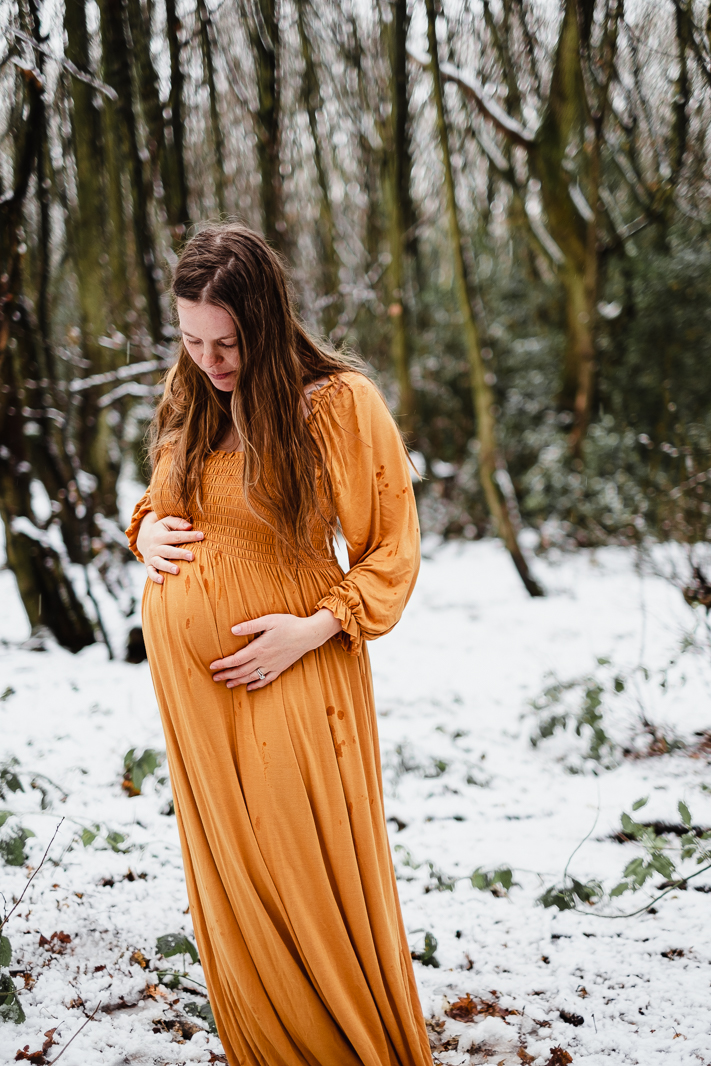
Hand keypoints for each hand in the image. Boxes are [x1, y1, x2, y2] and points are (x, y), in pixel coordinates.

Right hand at [137, 512, 204, 583]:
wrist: (143, 538)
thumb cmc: (161, 530)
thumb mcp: (166, 522)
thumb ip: (177, 523)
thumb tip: (189, 526)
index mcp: (160, 535)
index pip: (176, 536)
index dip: (189, 536)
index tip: (201, 536)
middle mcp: (155, 547)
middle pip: (168, 551)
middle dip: (180, 554)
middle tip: (192, 556)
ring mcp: (152, 557)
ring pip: (159, 562)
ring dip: (168, 567)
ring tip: (177, 571)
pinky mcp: (149, 565)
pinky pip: (150, 572)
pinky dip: (155, 577)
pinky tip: (162, 581)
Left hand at [210, 610, 341, 690]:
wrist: (309, 634)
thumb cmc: (289, 624)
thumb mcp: (269, 620)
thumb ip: (250, 625)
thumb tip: (233, 630)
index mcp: (259, 648)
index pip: (236, 659)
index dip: (223, 664)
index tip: (212, 667)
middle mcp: (264, 660)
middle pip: (241, 671)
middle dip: (227, 675)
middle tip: (215, 678)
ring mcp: (272, 666)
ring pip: (251, 677)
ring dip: (238, 682)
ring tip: (227, 685)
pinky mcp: (280, 668)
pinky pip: (266, 680)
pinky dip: (256, 685)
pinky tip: (249, 688)